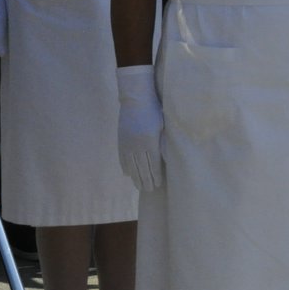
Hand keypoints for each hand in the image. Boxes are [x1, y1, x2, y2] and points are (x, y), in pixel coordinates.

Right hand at [116, 65, 163, 189]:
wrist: (135, 98)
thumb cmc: (154, 110)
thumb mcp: (163, 126)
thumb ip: (164, 143)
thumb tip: (167, 159)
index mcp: (150, 142)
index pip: (153, 164)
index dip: (156, 176)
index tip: (158, 185)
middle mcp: (137, 145)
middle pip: (142, 168)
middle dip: (146, 180)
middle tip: (149, 190)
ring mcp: (127, 143)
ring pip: (131, 165)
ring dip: (136, 177)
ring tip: (139, 186)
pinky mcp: (121, 139)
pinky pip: (122, 157)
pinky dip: (125, 167)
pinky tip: (127, 174)